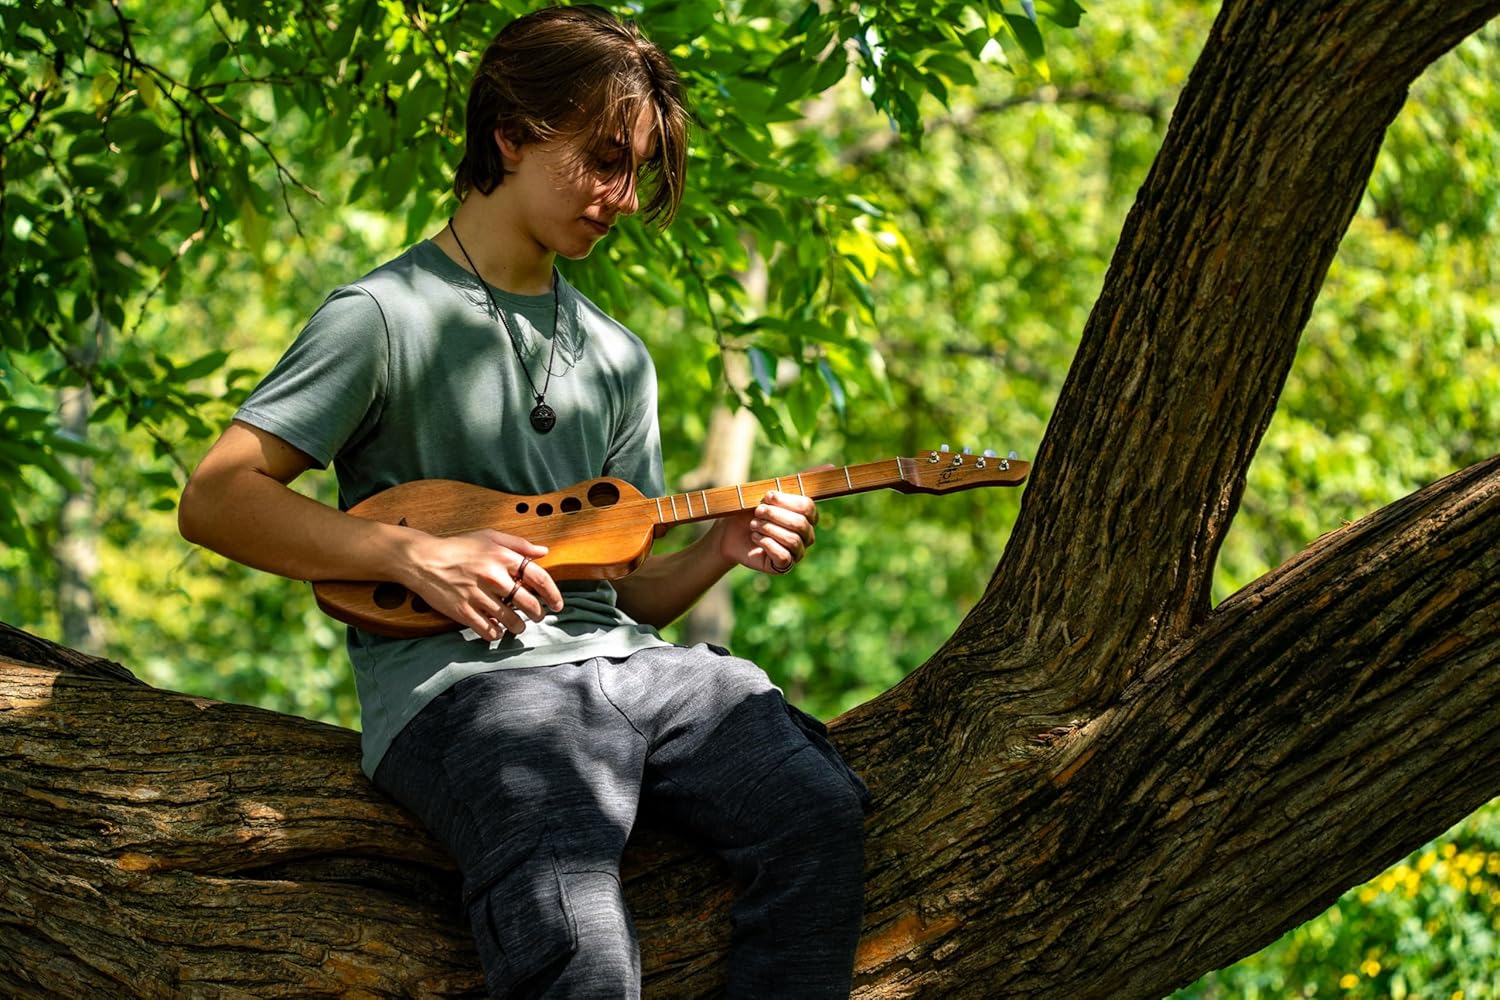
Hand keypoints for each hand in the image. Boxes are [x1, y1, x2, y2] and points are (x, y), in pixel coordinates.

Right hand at [404, 529, 563, 639]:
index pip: (539, 578)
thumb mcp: (489, 537)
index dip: (553, 594)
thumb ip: (518, 544)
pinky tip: (496, 630)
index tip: (558, 604)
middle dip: (537, 614)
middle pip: (528, 604)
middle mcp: (493, 576)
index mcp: (503, 557)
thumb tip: (544, 551)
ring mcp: (477, 595)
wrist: (423, 560)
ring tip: (517, 626)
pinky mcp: (463, 611)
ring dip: (518, 626)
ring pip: (510, 620)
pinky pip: (488, 630)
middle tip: (536, 616)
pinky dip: (496, 633)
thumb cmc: (458, 547)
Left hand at [717, 475, 825, 575]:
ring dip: (768, 529)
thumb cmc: (752, 510)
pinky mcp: (784, 566)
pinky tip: (756, 538)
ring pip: (792, 540)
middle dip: (774, 515)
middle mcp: (806, 535)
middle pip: (800, 523)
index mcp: (807, 516)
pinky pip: (784, 556)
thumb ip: (799, 480)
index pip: (807, 507)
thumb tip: (831, 466)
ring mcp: (797, 552)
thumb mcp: (772, 491)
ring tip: (754, 525)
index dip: (786, 501)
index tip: (767, 496)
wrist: (729, 532)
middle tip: (757, 512)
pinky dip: (766, 544)